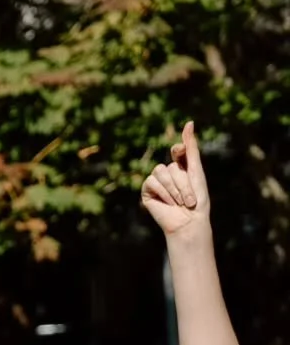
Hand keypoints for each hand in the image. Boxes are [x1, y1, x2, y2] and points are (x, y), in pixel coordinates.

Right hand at [142, 122, 209, 237]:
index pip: (178, 150)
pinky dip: (163, 193)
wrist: (188, 221)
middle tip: (188, 199)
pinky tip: (168, 203)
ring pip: (160, 172)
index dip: (179, 150)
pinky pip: (151, 182)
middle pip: (172, 166)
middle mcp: (169, 173)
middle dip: (182, 183)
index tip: (181, 153)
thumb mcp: (196, 170)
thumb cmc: (197, 199)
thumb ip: (191, 147)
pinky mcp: (147, 192)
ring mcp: (157, 182)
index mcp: (183, 166)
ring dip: (173, 189)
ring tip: (178, 202)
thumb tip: (189, 122)